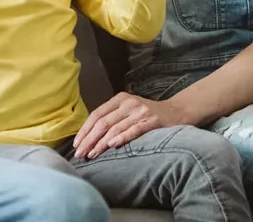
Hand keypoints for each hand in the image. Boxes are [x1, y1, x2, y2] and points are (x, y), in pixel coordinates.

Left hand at [73, 92, 187, 158]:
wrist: (176, 111)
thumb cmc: (147, 114)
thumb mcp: (128, 110)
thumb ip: (112, 118)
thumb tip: (88, 136)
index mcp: (120, 99)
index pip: (97, 114)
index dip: (85, 130)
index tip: (76, 144)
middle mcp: (129, 103)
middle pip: (103, 122)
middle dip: (89, 139)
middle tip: (80, 154)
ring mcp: (140, 111)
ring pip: (115, 128)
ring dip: (101, 143)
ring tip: (92, 154)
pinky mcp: (152, 121)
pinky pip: (134, 130)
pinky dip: (121, 138)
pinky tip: (112, 145)